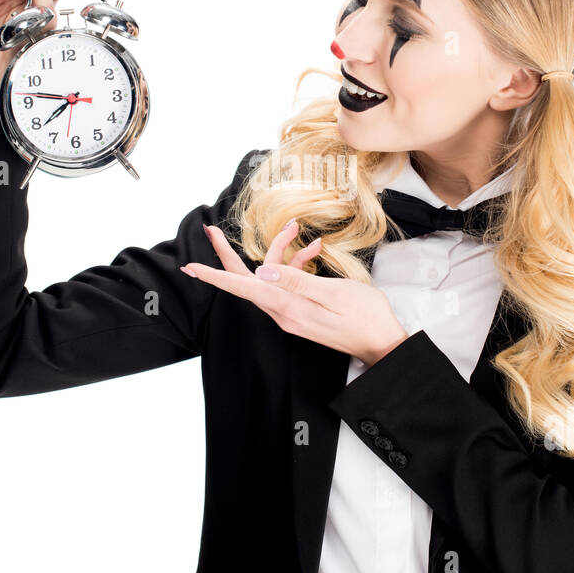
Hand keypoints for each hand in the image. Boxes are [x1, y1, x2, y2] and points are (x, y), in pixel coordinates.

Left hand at [181, 221, 409, 365]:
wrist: (382, 344)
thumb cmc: (364, 318)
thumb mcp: (333, 294)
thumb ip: (296, 281)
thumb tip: (260, 272)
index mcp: (287, 307)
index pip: (242, 287)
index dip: (216, 274)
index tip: (191, 267)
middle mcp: (283, 312)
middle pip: (247, 280)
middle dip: (229, 254)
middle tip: (210, 231)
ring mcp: (291, 312)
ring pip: (271, 276)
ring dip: (282, 250)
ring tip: (296, 228)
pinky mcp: (301, 311)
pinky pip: (288, 284)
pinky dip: (298, 264)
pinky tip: (315, 250)